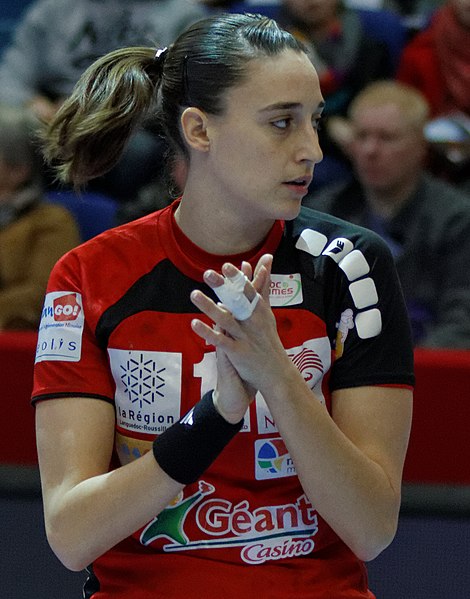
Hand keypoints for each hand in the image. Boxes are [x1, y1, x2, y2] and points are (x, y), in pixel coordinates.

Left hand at [190, 254, 288, 409]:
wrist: (276, 372)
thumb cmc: (268, 338)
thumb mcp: (266, 310)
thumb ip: (263, 285)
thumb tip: (266, 258)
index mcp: (259, 310)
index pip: (248, 290)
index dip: (237, 278)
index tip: (226, 266)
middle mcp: (253, 321)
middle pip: (237, 301)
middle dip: (224, 287)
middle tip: (208, 274)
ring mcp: (245, 337)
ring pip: (226, 319)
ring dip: (209, 307)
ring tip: (194, 294)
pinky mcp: (237, 352)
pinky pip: (221, 341)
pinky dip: (208, 332)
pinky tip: (195, 323)